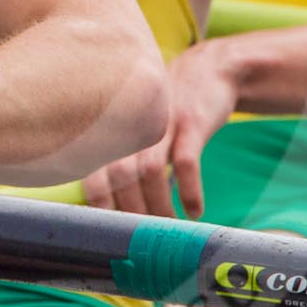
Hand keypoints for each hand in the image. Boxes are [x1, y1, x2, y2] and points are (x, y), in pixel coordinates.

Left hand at [79, 42, 235, 217]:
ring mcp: (164, 122)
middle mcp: (134, 123)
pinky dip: (189, 191)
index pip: (94, 168)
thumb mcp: (143, 128)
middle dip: (130, 211)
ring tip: (172, 228)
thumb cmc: (171, 110)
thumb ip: (127, 160)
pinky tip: (195, 211)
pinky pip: (187, 162)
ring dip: (159, 207)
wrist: (212, 68)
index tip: (107, 227)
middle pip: (121, 175)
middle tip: (146, 238)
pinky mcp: (193, 123)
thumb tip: (114, 207)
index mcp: (118, 128)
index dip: (97, 200)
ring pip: (150, 172)